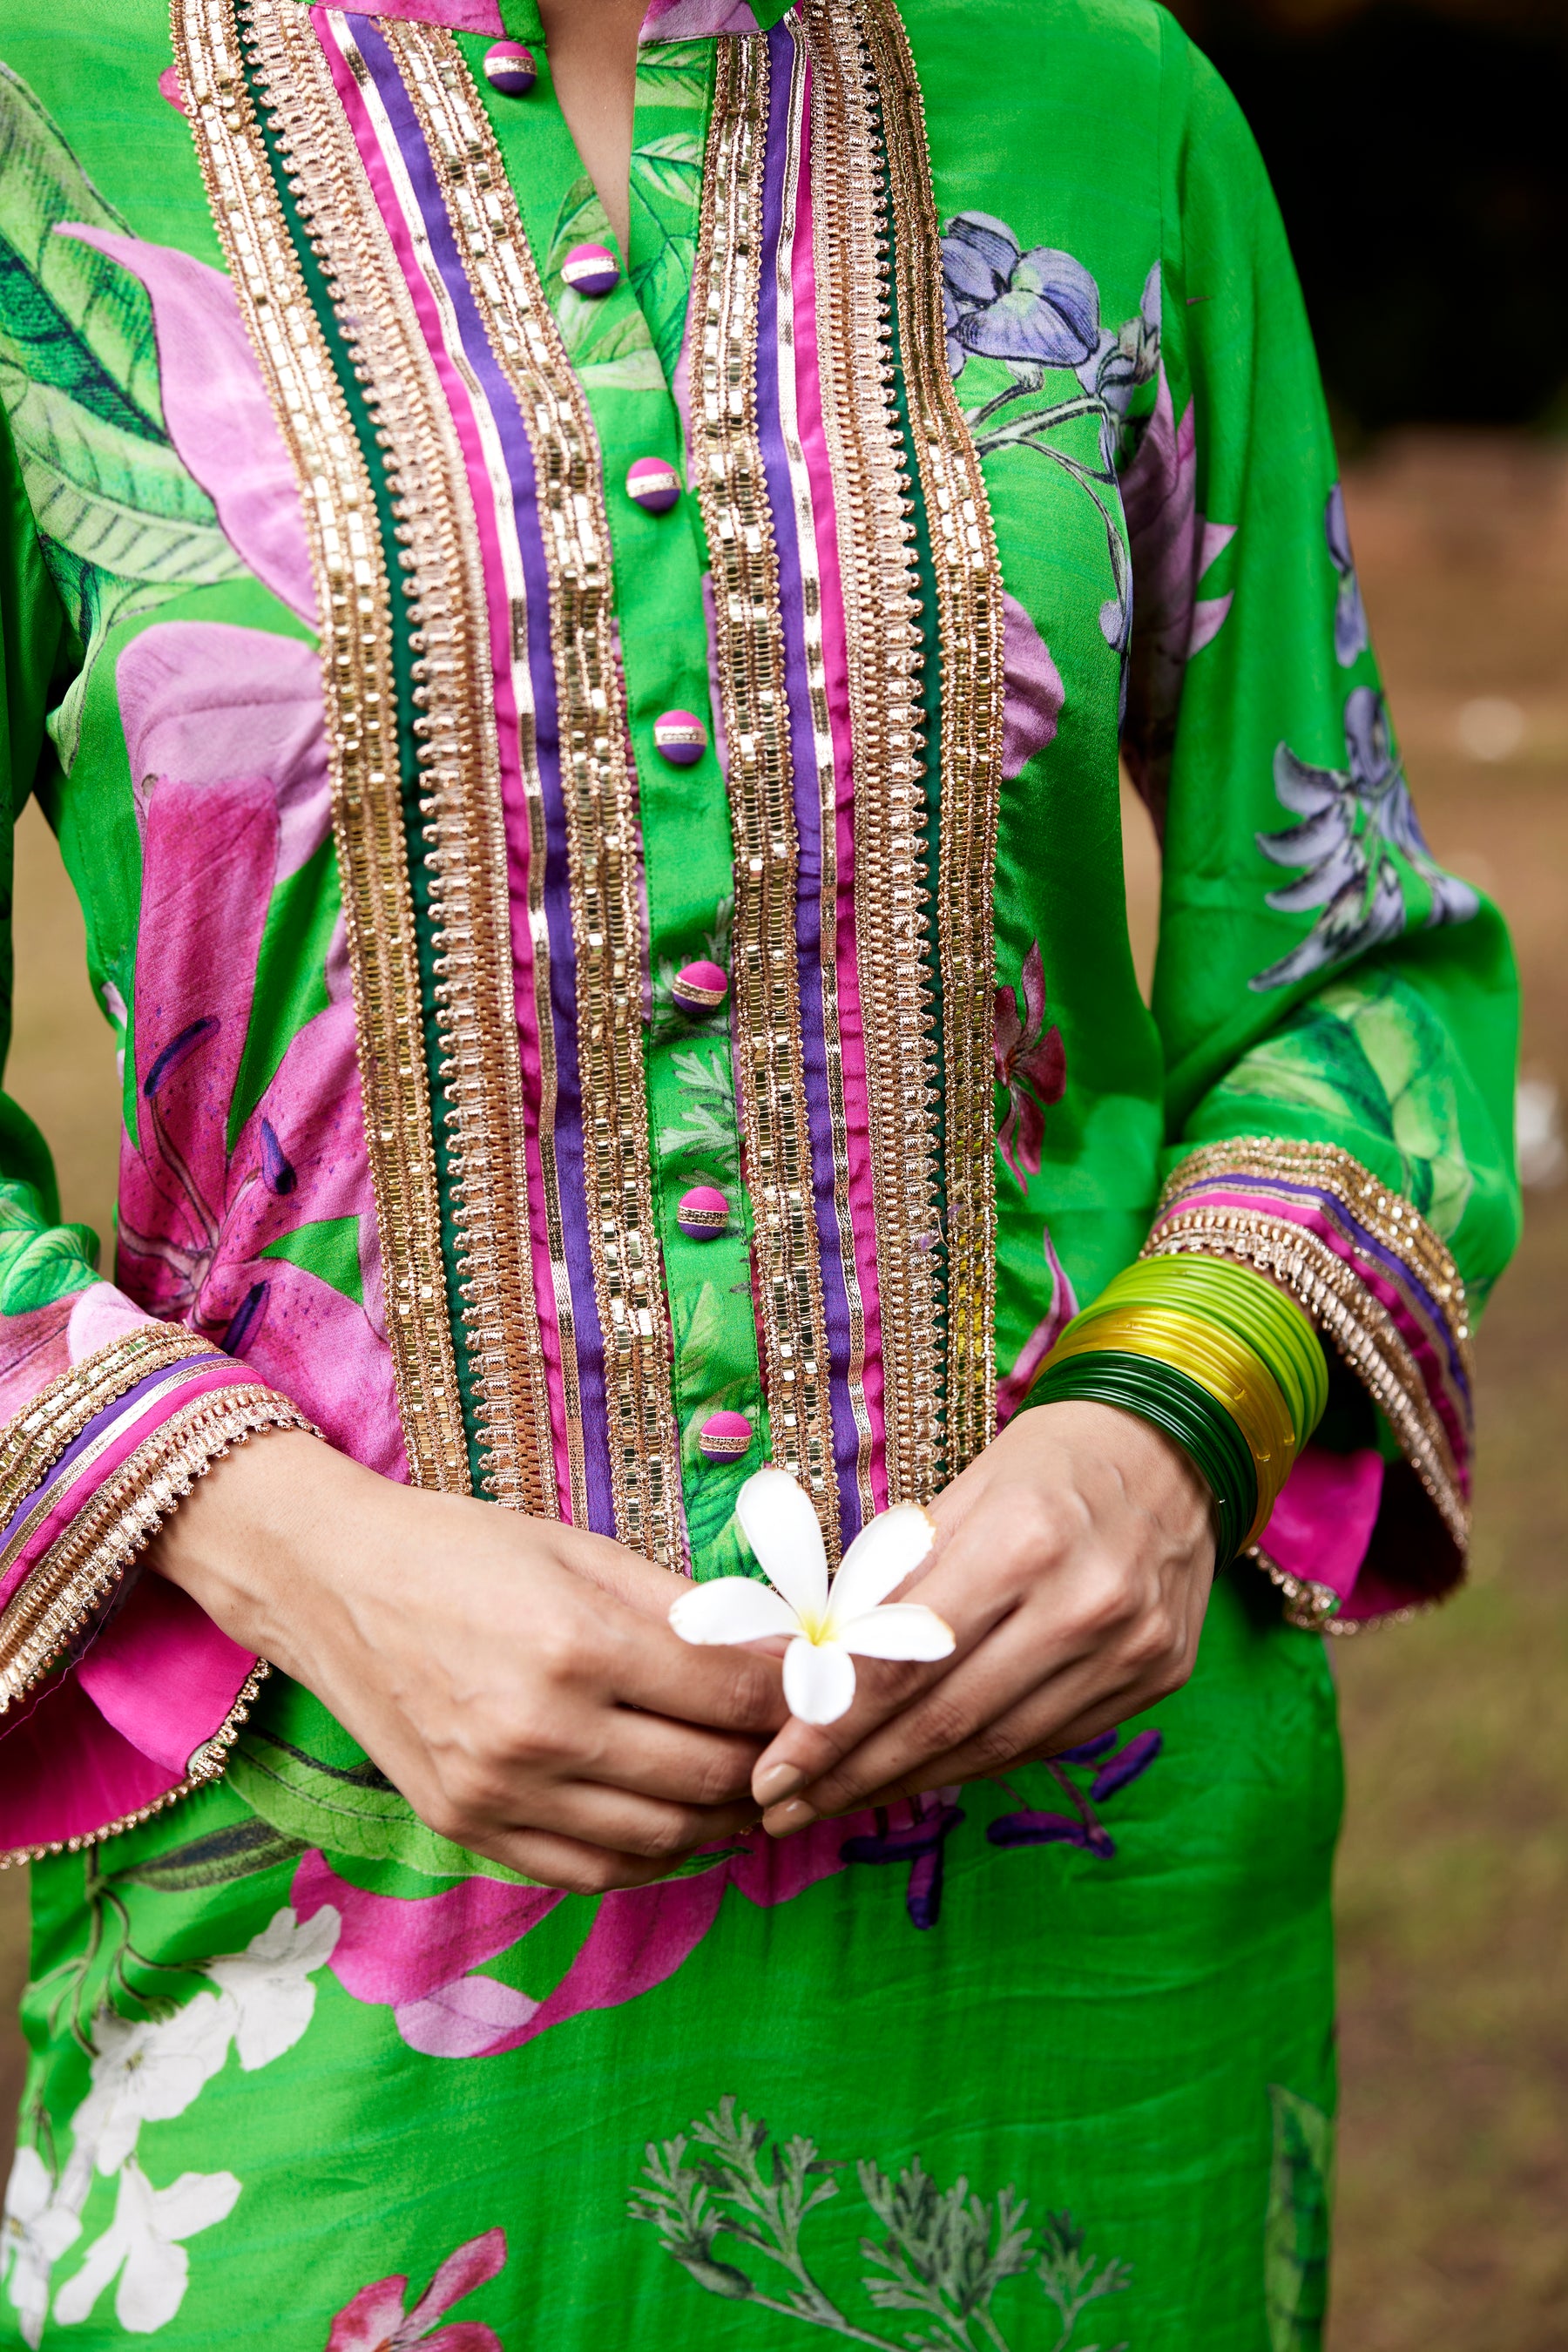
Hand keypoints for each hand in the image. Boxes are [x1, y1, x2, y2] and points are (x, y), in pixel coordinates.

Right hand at [150, 1431, 786, 1892]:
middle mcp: (540, 1730)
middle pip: (709, 1776)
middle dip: (774, 1761)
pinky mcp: (469, 1827)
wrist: (329, 1582)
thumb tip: (779, 1652)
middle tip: (802, 1741)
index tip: (824, 1686)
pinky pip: (593, 1870)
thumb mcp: (581, 1551)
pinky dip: (656, 1858)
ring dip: (727, 1818)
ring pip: (663, 1838)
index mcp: (577, 1645)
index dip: (794, 1696)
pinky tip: (684, 1824)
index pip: (731, 1695)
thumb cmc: (461, 1549)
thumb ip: (683, 1611)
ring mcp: (501, 1791)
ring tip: (755, 1785)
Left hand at [748, 1400, 1215, 1830]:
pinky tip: (920, 1773)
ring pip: (996, 1747)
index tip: (772, 1773)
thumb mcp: (960, 1496)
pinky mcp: (1156, 1678)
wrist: (1174, 1449)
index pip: (904, 1662)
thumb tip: (807, 1668)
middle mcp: (1083, 1603)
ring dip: (906, 1782)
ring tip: (837, 1800)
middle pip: (946, 1720)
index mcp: (1022, 1541)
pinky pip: (1046, 1741)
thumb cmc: (1048, 1463)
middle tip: (784, 1807)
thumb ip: (891, 1585)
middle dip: (853, 1774)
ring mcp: (1129, 1649)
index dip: (831, 1730)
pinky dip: (975, 1763)